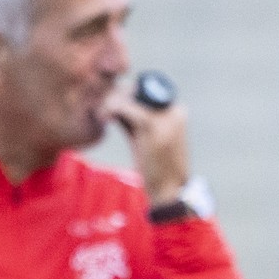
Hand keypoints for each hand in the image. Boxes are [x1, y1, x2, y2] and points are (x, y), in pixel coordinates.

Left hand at [103, 88, 190, 207]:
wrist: (169, 191)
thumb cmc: (157, 168)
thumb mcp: (147, 139)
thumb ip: (134, 119)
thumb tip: (111, 101)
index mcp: (176, 111)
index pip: (146, 90)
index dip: (125, 96)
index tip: (112, 110)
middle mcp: (174, 109)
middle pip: (136, 88)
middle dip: (116, 97)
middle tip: (104, 114)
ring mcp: (164, 116)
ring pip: (128, 94)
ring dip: (110, 102)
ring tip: (102, 117)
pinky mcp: (150, 124)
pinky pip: (123, 106)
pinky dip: (109, 109)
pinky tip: (103, 119)